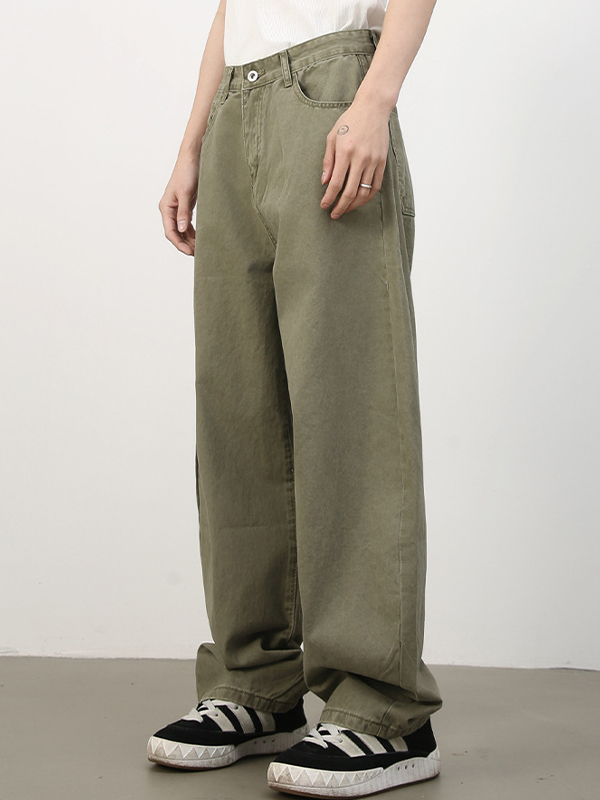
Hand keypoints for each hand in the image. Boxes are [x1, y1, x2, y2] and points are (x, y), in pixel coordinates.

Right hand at [158, 153, 200, 255]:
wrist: (193, 158)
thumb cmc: (187, 172)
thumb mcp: (186, 193)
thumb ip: (183, 212)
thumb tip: (180, 230)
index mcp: (166, 207)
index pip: (170, 232)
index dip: (179, 244)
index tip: (190, 252)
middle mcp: (170, 210)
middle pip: (175, 233)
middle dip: (185, 244)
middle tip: (198, 253)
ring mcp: (178, 209)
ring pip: (182, 230)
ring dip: (189, 240)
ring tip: (201, 248)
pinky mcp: (186, 207)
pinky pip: (187, 224)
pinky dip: (193, 232)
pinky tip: (201, 238)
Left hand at [320, 101, 390, 218]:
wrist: (373, 109)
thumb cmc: (350, 121)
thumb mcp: (332, 137)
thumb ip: (328, 161)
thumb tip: (325, 182)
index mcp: (345, 152)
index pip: (336, 183)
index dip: (329, 198)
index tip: (324, 206)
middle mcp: (360, 159)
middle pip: (350, 192)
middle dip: (340, 207)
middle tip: (334, 214)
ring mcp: (373, 161)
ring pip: (364, 192)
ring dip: (353, 205)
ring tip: (345, 209)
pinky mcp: (382, 162)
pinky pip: (376, 186)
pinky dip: (367, 197)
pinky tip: (359, 201)